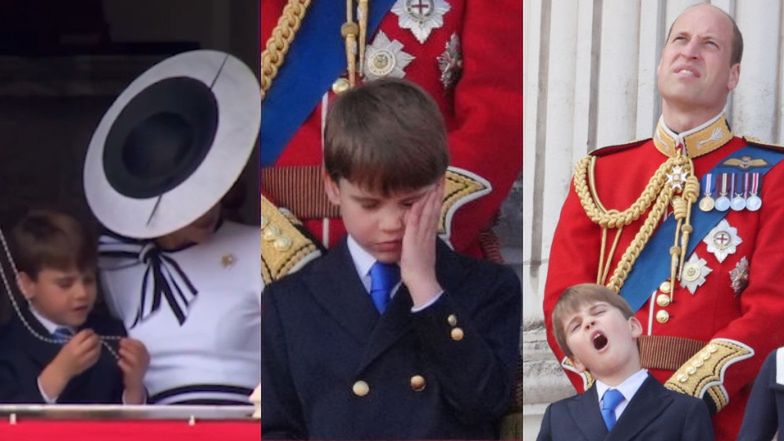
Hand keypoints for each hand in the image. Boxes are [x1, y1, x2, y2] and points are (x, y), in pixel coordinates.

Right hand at [53, 329, 101, 377]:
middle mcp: (79, 351)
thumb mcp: (68, 345)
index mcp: (72, 345)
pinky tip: (96, 350)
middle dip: (96, 337)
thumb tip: (89, 334)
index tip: (91, 332)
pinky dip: (98, 352)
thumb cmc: (62, 356)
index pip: (84, 334)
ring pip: (97, 348)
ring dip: (98, 344)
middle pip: (92, 340)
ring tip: (97, 343)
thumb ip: (78, 339)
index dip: (89, 331)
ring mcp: (84, 358)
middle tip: (96, 337)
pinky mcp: (88, 364)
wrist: (60, 370)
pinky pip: (97, 356)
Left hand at [118, 338, 149, 403]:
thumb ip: (132, 350)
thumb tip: (122, 341)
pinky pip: (129, 368)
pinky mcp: (134, 375)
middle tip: (120, 343)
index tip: (123, 339)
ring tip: (119, 351)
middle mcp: (145, 361)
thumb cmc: (133, 369)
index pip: (141, 345)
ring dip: (127, 353)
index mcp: (146, 355)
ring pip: (135, 358)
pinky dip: (124, 364)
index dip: (131, 341)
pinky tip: (119, 362)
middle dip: (129, 345)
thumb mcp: (135, 358)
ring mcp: (140, 368)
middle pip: (138, 350)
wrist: (135, 385)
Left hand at [400, 178, 444, 306]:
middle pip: (434, 207)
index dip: (437, 196)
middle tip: (441, 175)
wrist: (422, 282)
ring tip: (434, 181)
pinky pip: (415, 223)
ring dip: (430, 196)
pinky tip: (418, 201)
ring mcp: (422, 236)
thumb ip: (419, 239)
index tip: (439, 182)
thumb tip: (418, 232)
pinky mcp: (413, 241)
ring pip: (427, 212)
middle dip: (437, 191)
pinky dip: (417, 211)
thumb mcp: (419, 249)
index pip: (434, 210)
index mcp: (429, 233)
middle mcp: (428, 232)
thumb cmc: (419, 269)